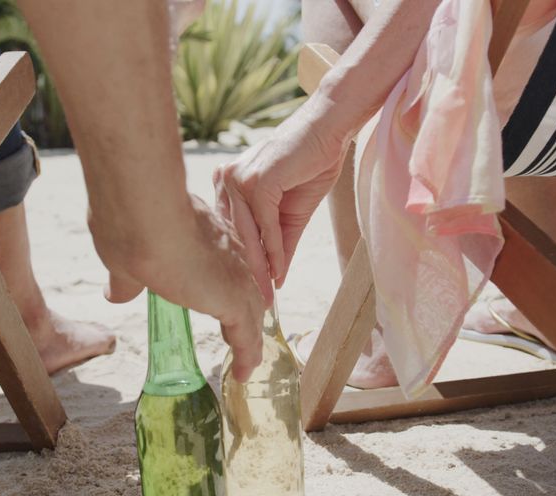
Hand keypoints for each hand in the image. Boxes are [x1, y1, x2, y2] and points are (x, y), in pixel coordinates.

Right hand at [99, 194, 264, 381]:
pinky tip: (243, 371)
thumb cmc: (128, 223)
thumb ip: (126, 280)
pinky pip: (246, 335)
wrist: (142, 211)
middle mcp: (224, 251)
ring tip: (247, 360)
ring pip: (249, 311)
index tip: (219, 298)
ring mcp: (233, 274)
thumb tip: (115, 294)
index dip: (220, 284)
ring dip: (247, 337)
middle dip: (243, 311)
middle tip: (242, 333)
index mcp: (201, 235)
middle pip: (242, 287)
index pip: (220, 264)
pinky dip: (247, 354)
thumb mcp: (124, 259)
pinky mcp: (234, 298)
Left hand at [213, 105, 350, 296]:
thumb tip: (276, 275)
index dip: (241, 263)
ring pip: (247, 234)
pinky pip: (264, 224)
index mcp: (228, 184)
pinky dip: (273, 249)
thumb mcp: (292, 212)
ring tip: (266, 294)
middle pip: (236, 236)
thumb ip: (280, 241)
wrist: (328, 131)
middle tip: (257, 303)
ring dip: (258, 267)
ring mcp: (239, 178)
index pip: (231, 232)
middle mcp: (227, 180)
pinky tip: (279, 270)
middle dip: (248, 272)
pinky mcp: (257, 180)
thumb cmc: (310, 164)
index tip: (252, 291)